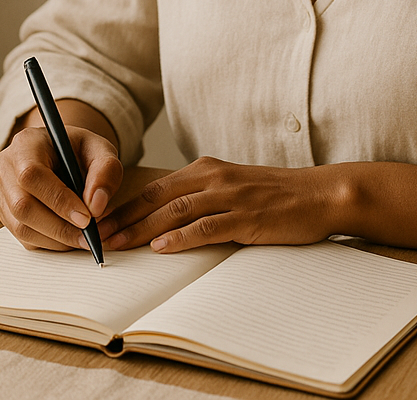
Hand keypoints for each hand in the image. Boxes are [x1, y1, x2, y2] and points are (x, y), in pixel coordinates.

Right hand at [0, 120, 122, 251]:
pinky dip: (50, 242)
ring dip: (57, 239)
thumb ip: (105, 170)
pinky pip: (24, 237)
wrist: (63, 153)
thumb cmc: (80, 150)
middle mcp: (6, 167)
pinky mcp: (5, 213)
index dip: (58, 200)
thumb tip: (96, 206)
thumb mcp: (101, 149)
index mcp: (26, 143)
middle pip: (22, 206)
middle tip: (89, 236)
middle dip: (59, 227)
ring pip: (21, 227)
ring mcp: (2, 192)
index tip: (87, 218)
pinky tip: (70, 236)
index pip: (32, 175)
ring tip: (85, 237)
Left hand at [97, 157, 342, 252]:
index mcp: (207, 168)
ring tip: (118, 244)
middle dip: (124, 217)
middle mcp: (213, 177)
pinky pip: (207, 226)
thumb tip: (166, 219)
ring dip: (142, 229)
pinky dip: (181, 237)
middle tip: (98, 236)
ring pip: (176, 210)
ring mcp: (230, 196)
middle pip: (158, 197)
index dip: (126, 205)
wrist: (319, 194)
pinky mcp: (247, 216)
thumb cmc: (275, 195)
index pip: (156, 187)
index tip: (101, 221)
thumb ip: (202, 196)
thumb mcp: (232, 187)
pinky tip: (162, 248)